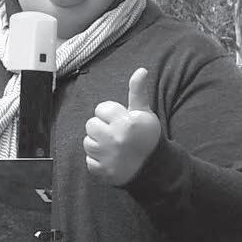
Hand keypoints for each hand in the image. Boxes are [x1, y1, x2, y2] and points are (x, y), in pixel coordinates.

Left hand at [83, 65, 162, 186]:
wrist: (154, 168)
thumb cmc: (148, 137)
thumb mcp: (145, 113)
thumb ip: (138, 92)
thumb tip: (141, 70)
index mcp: (125, 123)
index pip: (101, 109)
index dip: (110, 114)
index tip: (120, 121)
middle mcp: (115, 139)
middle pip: (91, 124)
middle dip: (101, 127)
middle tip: (116, 134)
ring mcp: (108, 157)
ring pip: (88, 142)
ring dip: (98, 143)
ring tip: (113, 146)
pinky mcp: (102, 171)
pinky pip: (89, 160)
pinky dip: (97, 160)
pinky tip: (110, 158)